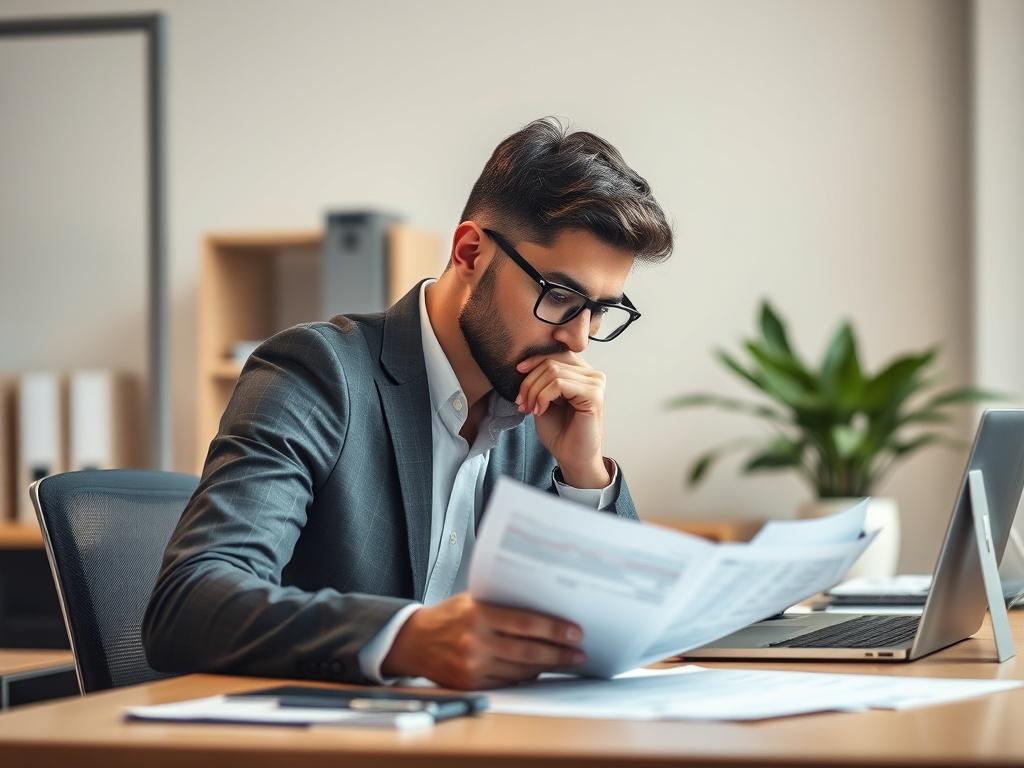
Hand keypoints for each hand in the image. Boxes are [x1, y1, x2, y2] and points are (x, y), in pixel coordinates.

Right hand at [380, 593, 584, 689]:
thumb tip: (544, 611)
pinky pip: (508, 681)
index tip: (575, 632)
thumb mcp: (473, 600)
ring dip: (547, 666)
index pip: (525, 623)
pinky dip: (526, 676)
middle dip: (559, 653)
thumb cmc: (449, 615)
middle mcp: (476, 641)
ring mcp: (473, 666)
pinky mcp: (471, 684)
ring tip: (566, 661)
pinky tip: (539, 670)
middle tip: (579, 653)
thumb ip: (503, 606)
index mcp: (478, 615)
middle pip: (528, 651)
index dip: (554, 629)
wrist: (415, 641)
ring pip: (521, 669)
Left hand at [515, 352, 610, 487]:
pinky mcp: (594, 395)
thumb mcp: (544, 399)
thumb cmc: (559, 431)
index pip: (556, 353)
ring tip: (529, 408)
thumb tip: (523, 364)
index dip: (534, 360)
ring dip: (533, 391)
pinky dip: (543, 397)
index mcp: (582, 372)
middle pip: (551, 361)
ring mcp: (596, 383)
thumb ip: (541, 379)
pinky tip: (539, 411)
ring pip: (553, 372)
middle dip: (529, 382)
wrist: (571, 457)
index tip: (517, 373)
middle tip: (521, 402)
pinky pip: (559, 384)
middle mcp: (592, 374)